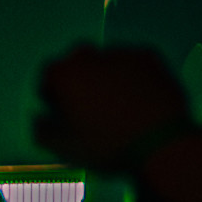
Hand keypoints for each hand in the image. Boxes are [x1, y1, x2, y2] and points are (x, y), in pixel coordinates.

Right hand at [32, 44, 194, 170]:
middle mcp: (89, 55)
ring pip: (106, 62)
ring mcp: (121, 52)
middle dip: (79, 81)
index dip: (53, 94)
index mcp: (65, 74)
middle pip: (77, 64)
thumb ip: (43, 131)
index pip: (48, 76)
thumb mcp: (67, 148)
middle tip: (90, 108)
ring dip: (106, 77)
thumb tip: (39, 120)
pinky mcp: (148, 55)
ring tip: (119, 106)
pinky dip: (133, 76)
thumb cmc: (109, 146)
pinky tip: (140, 99)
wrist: (161, 143)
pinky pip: (133, 63)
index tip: (62, 111)